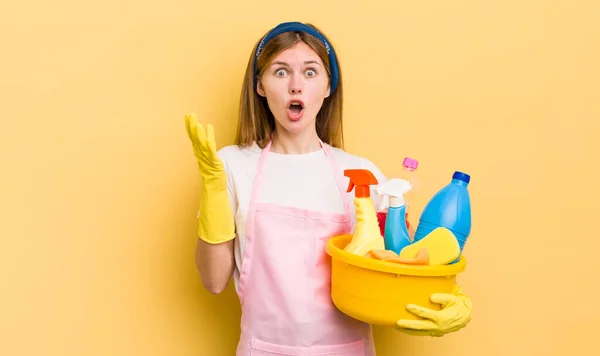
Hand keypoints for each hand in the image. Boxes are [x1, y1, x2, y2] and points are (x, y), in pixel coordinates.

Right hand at [184, 113, 234, 243]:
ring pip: (202, 151)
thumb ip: (227, 190)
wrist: (217, 233)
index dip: (199, 138)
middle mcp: (207, 175)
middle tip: (189, 116)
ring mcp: (209, 178)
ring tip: (194, 119)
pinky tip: (206, 133)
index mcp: (210, 177)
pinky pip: (210, 160)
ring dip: (198, 134)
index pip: (203, 153)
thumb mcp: (228, 199)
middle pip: (198, 148)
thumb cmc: (222, 220)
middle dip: (193, 131)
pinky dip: (207, 145)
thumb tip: (232, 185)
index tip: (197, 124)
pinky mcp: (214, 180)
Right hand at [185, 113, 225, 185]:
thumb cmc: (212, 172)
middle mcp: (200, 153)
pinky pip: (210, 148)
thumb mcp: (207, 157)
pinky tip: (209, 128)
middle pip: (194, 137)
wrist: (214, 186)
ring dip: (198, 132)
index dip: (189, 126)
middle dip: (191, 125)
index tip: (187, 115)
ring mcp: (206, 157)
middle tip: (189, 114)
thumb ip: (204, 147)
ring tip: (196, 122)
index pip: (192, 136)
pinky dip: (208, 138)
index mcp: (198, 151)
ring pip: (200, 142)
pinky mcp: (213, 160)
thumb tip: (204, 137)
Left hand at [395, 284, 471, 336]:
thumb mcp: (453, 299)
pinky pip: (420, 333)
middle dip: (408, 325)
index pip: (426, 314)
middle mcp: (437, 326)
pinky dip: (412, 332)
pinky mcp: (433, 332)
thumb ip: (442, 297)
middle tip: (398, 322)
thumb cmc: (457, 306)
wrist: (464, 317)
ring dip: (407, 330)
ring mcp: (435, 331)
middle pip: (420, 326)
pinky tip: (404, 329)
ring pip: (419, 332)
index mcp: (441, 318)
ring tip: (396, 326)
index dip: (417, 310)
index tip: (407, 306)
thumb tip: (431, 297)